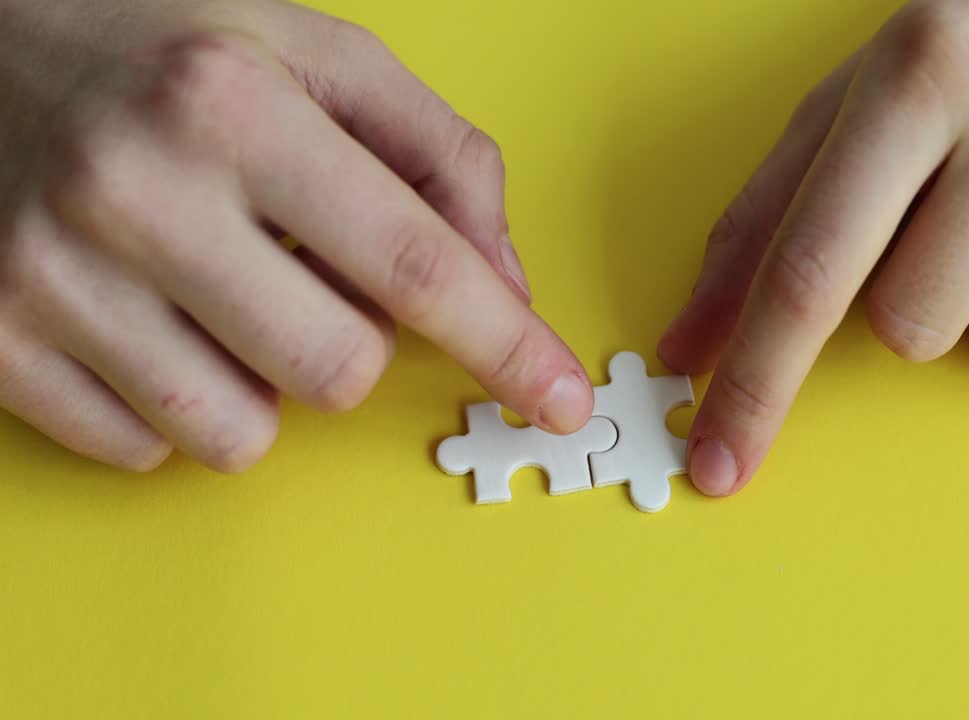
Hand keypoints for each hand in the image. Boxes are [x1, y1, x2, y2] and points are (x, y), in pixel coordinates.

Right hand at [0, 0, 593, 471]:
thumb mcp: (318, 56)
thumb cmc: (168, 54)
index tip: (558, 399)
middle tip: (300, 274)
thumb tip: (506, 284)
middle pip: (336, 369)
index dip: (503, 343)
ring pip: (241, 433)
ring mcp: (49, 279)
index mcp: (233, 106)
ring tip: (216, 294)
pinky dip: (176, 405)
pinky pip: (147, 452)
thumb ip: (440, 156)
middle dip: (352, 341)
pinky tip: (150, 322)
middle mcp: (135, 192)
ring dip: (263, 382)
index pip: (412, 263)